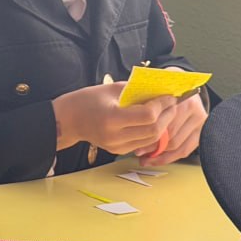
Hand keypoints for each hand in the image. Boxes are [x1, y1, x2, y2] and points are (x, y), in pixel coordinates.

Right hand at [52, 82, 175, 154]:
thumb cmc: (88, 100)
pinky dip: (152, 133)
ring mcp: (117, 146)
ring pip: (152, 140)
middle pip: (154, 130)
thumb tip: (161, 91)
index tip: (169, 96)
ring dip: (163, 125)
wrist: (69, 119)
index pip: (148, 115)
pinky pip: (143, 143)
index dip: (162, 105)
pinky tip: (153, 122)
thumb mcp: (113, 89)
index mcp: (112, 118)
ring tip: (166, 112)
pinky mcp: (118, 151)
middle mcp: (115, 136)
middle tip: (172, 104)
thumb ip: (137, 91)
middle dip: (167, 116)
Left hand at [135, 92, 207, 166]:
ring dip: (159, 155)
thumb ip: (147, 105)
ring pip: (176, 146)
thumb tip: (132, 125)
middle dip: (152, 146)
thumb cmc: (163, 94)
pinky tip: (155, 160)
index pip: (164, 122)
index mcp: (181, 99)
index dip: (148, 134)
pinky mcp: (202, 131)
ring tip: (145, 158)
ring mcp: (200, 121)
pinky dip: (168, 158)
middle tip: (138, 152)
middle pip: (171, 135)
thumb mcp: (154, 94)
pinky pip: (184, 150)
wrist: (185, 91)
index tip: (134, 139)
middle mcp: (194, 109)